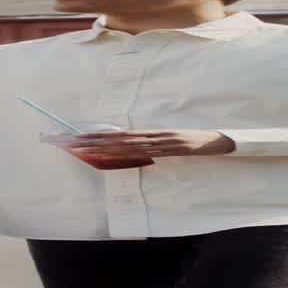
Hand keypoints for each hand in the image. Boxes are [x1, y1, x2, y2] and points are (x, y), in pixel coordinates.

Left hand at [66, 129, 235, 157]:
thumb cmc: (194, 143)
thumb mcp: (170, 145)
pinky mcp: (170, 148)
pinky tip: (115, 154)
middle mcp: (153, 135)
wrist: (217, 140)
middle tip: (71, 141)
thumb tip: (132, 153)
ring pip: (127, 143)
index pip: (119, 134)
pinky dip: (128, 152)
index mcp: (151, 133)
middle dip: (93, 139)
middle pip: (117, 137)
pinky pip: (145, 151)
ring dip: (105, 145)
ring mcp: (161, 141)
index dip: (98, 135)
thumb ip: (152, 147)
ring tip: (84, 147)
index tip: (79, 137)